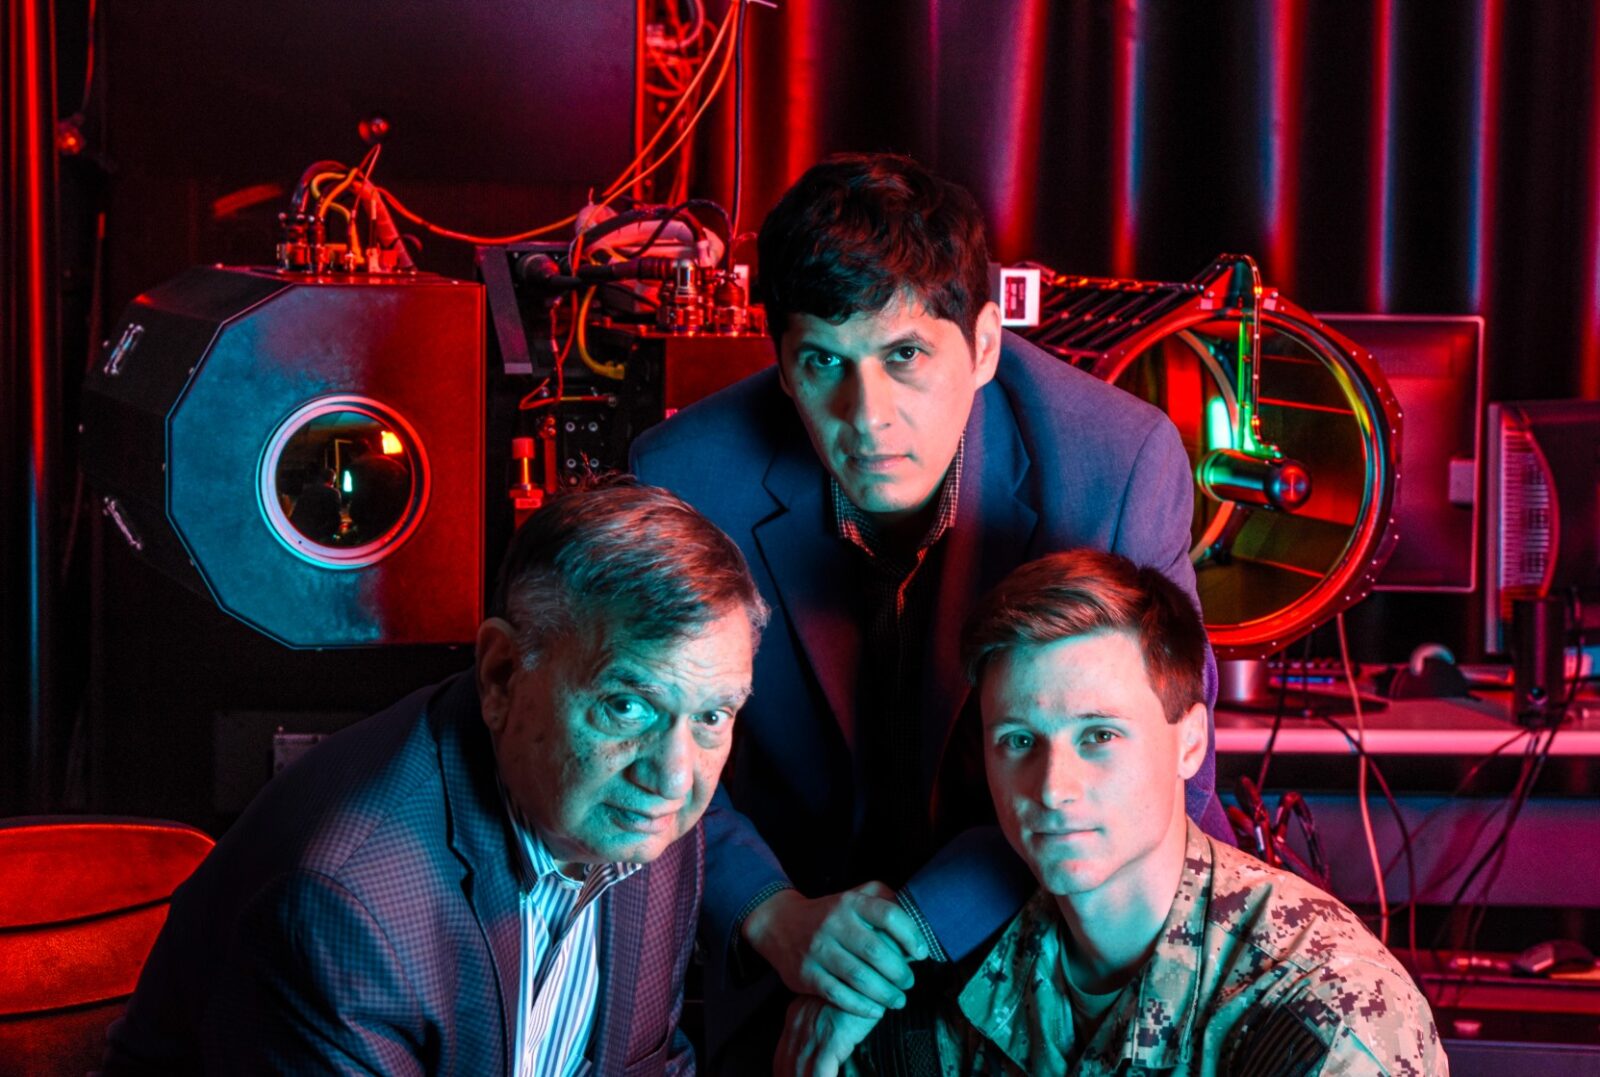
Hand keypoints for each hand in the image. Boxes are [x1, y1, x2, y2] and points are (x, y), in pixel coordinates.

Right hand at [742, 881, 927, 1018]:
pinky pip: (839, 995)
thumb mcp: (855, 896)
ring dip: (885, 993)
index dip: (911, 936)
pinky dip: (861, 1006)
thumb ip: (885, 900)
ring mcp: (819, 950)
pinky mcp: (807, 974)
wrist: (779, 924)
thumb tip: (915, 921)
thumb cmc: (830, 914)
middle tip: (909, 982)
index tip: (922, 953)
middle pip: (876, 951)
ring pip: (859, 977)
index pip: (888, 916)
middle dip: (899, 972)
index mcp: (851, 903)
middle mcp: (834, 924)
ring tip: (898, 1000)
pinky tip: (875, 1010)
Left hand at [774, 996, 879, 1076]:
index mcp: (796, 1017)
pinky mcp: (831, 1038)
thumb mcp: (833, 1006)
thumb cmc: (859, 990)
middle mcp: (799, 1025)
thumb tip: (828, 1050)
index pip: (782, 1057)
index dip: (783, 1074)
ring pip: (801, 1073)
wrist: (870, 972)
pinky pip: (821, 1073)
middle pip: (786, 1067)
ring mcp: (813, 1033)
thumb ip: (824, 1026)